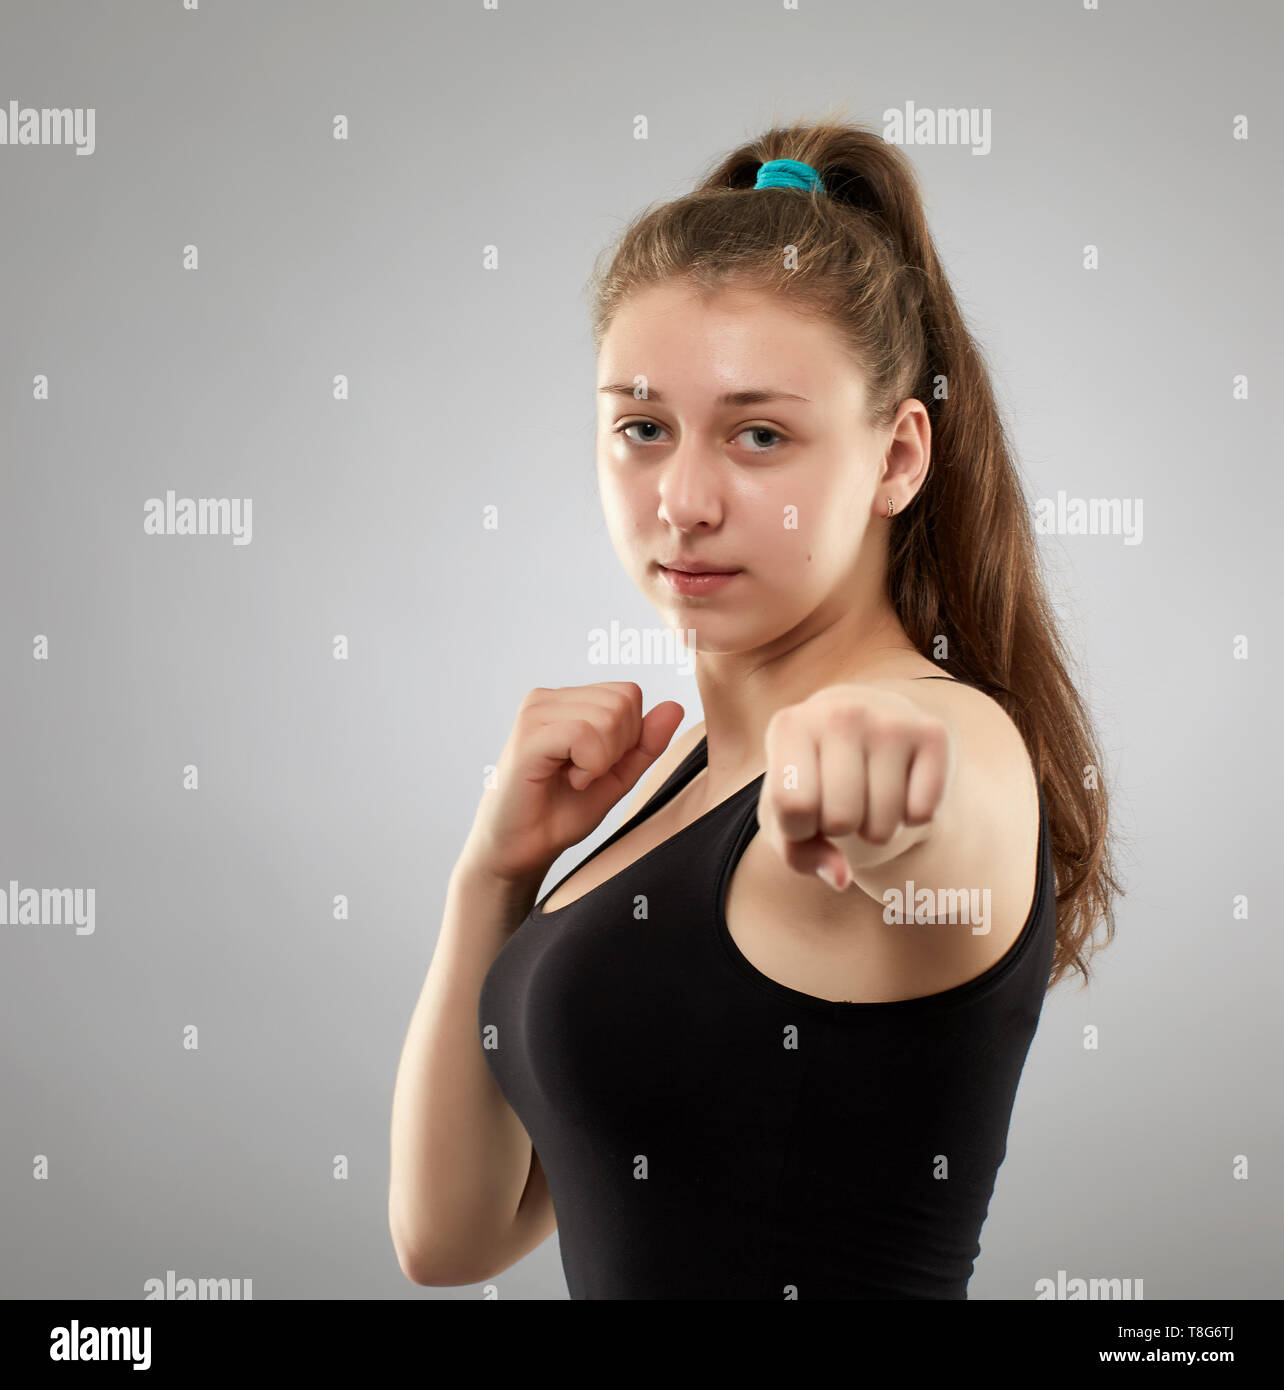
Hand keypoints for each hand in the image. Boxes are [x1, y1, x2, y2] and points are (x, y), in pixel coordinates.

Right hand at [465, 682, 684, 885]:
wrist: (522, 849)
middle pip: (623, 702)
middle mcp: (548, 698)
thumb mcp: (617, 775)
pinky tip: (570, 780)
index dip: (629, 737)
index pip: (629, 693)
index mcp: (567, 700)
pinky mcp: (528, 736)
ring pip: (608, 716)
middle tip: (584, 775)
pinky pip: (584, 734)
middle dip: (617, 749)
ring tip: (574, 778)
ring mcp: (535, 713)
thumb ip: (645, 743)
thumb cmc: (561, 812)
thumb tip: (674, 706)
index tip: (598, 766)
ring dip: (601, 760)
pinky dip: (589, 766)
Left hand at [756, 684, 952, 889]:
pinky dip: (911, 818)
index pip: (794, 808)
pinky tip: (898, 787)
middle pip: (841, 820)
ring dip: (874, 829)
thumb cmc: (813, 780)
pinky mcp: (931, 733)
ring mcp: (888, 720)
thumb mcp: (786, 814)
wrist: (860, 726)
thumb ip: (798, 854)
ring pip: (883, 826)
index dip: (799, 828)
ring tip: (867, 795)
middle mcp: (839, 713)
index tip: (803, 808)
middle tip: (840, 800)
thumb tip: (841, 878)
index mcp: (789, 726)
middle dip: (839, 829)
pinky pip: (922, 814)